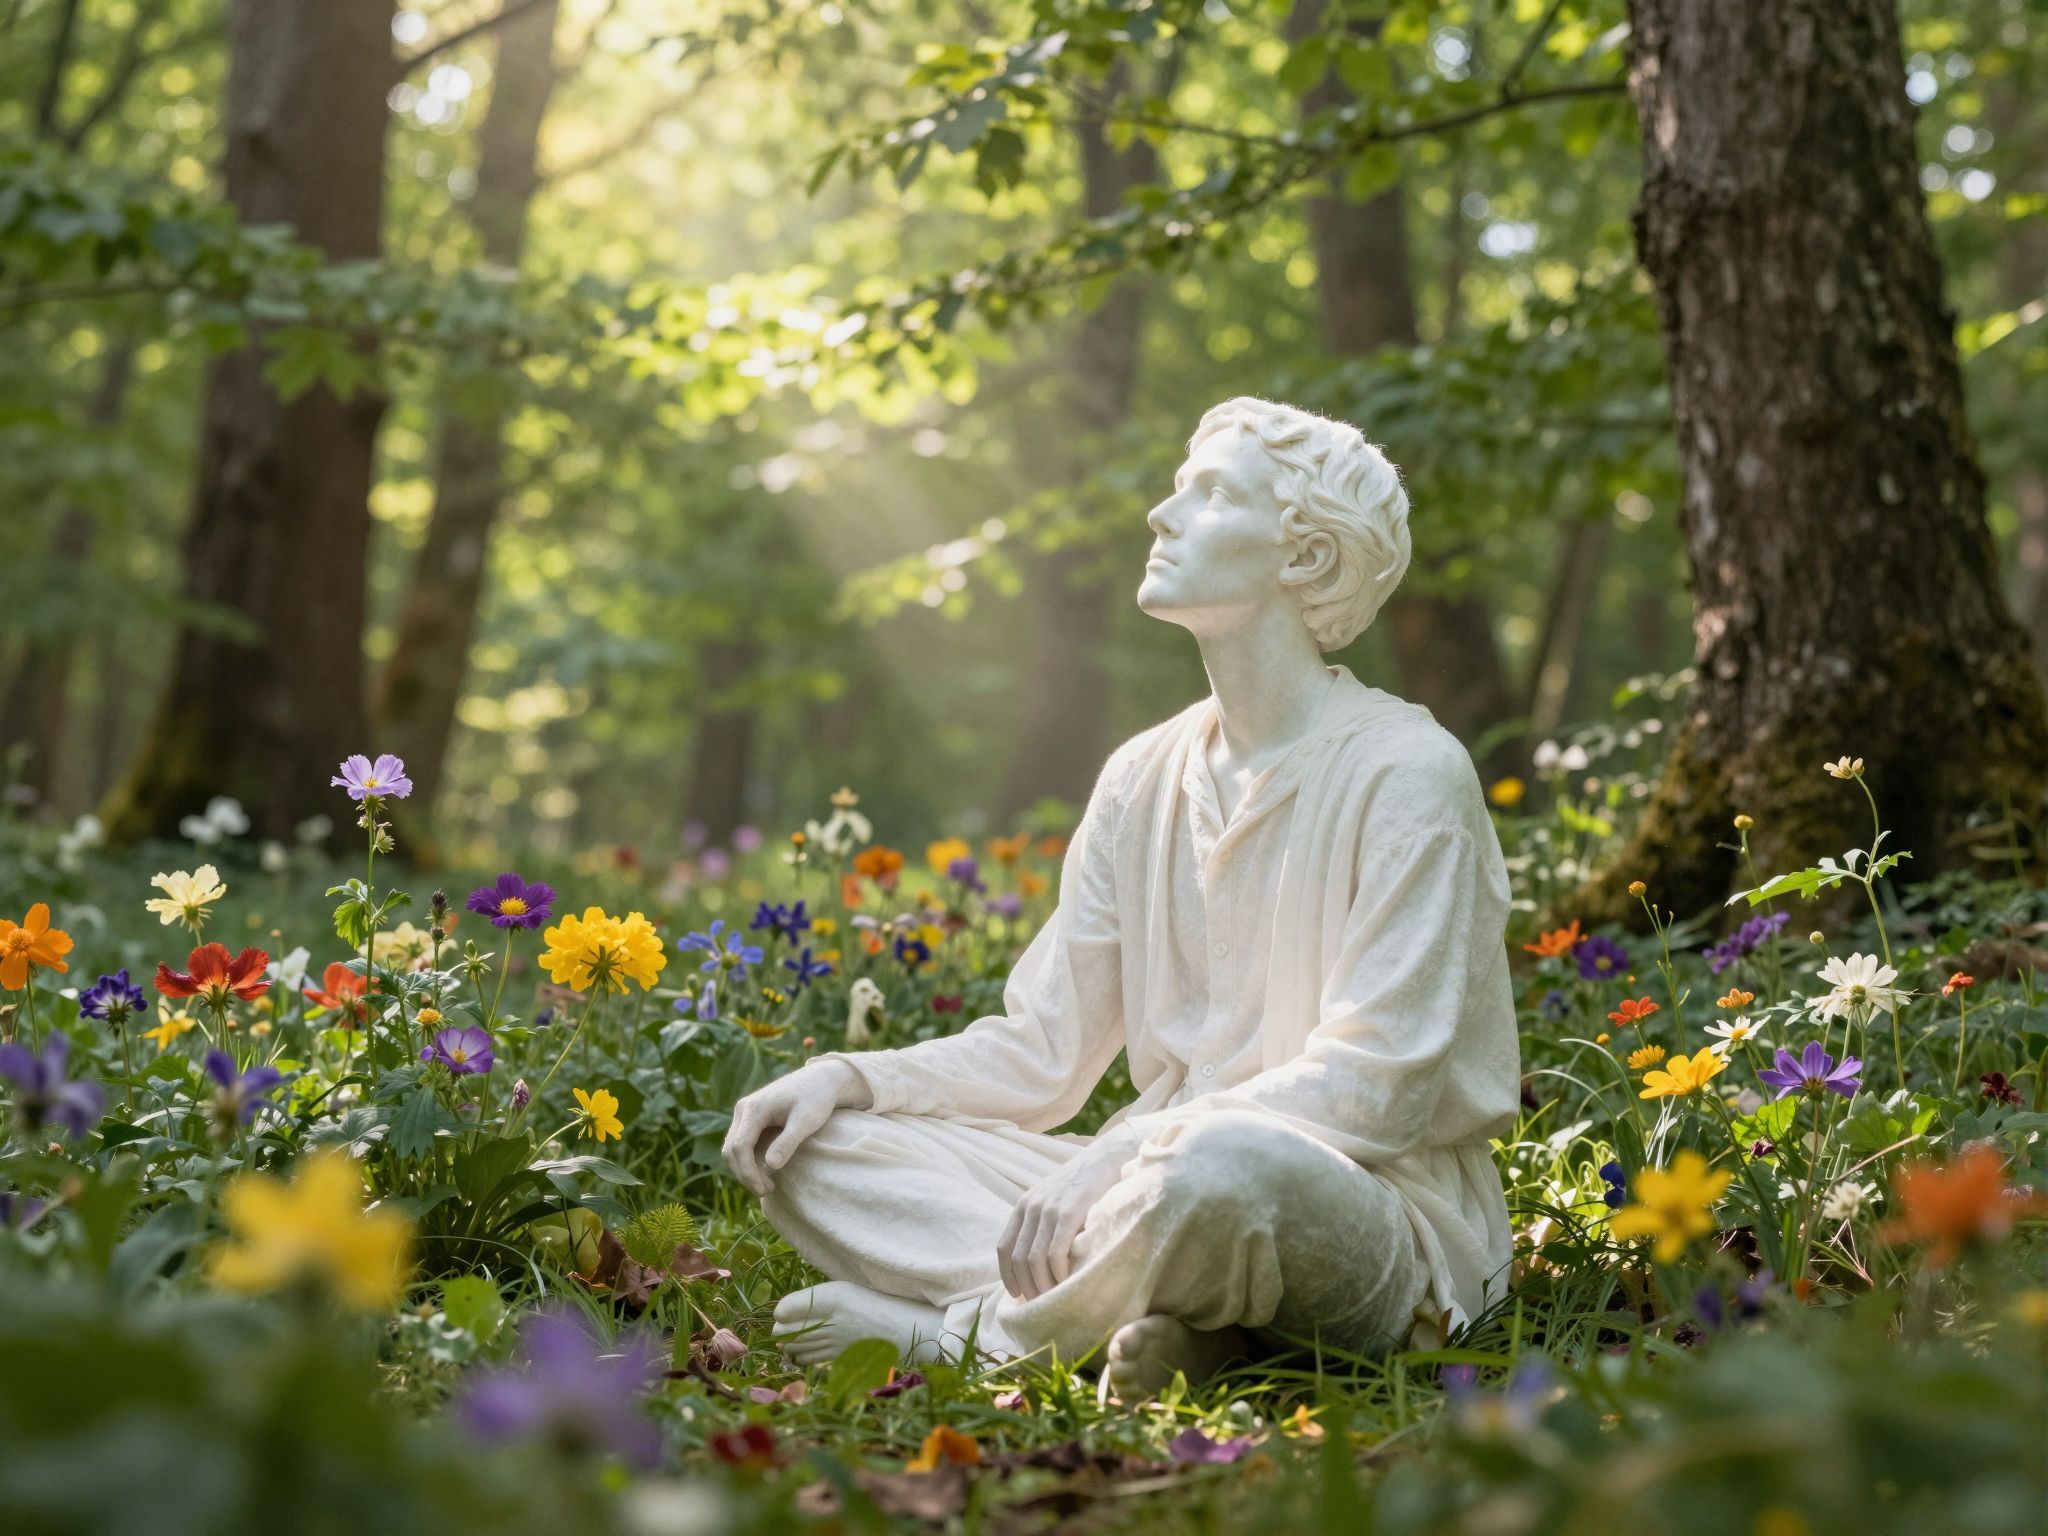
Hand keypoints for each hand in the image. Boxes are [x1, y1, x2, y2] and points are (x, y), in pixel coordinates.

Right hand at [722, 1059, 868, 1195]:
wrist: (822, 1079)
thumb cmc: (817, 1098)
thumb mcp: (806, 1120)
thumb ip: (788, 1142)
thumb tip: (770, 1165)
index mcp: (754, 1108)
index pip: (740, 1147)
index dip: (748, 1172)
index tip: (763, 1190)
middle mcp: (744, 1109)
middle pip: (731, 1150)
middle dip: (745, 1174)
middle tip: (767, 1191)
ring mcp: (746, 1113)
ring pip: (734, 1148)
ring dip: (745, 1169)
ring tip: (768, 1186)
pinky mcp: (752, 1119)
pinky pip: (742, 1144)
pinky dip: (750, 1161)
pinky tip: (767, 1172)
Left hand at [997, 1131, 1134, 1300]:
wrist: (1107, 1158)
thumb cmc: (1084, 1185)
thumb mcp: (1054, 1201)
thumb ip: (1043, 1225)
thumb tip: (1037, 1265)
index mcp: (1023, 1205)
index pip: (1004, 1248)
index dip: (1008, 1276)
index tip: (1018, 1295)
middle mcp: (1031, 1207)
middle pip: (1018, 1259)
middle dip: (1028, 1287)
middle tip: (1042, 1304)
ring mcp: (1049, 1210)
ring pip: (1034, 1261)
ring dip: (1043, 1286)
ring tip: (1055, 1299)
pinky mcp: (1069, 1213)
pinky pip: (1055, 1253)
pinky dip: (1058, 1274)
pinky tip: (1067, 1283)